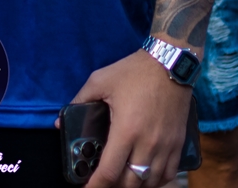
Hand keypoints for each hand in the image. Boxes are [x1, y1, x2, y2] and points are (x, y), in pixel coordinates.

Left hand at [65, 50, 192, 187]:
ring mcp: (166, 146)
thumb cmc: (134, 71)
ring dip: (134, 185)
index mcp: (126, 130)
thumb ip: (79, 101)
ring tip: (122, 179)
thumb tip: (59, 122)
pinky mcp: (178, 143)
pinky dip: (155, 181)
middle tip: (102, 181)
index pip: (109, 172)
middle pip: (130, 183)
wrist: (170, 63)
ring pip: (150, 182)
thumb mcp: (100, 81)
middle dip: (113, 187)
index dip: (95, 187)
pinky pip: (169, 174)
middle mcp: (148, 144)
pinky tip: (145, 176)